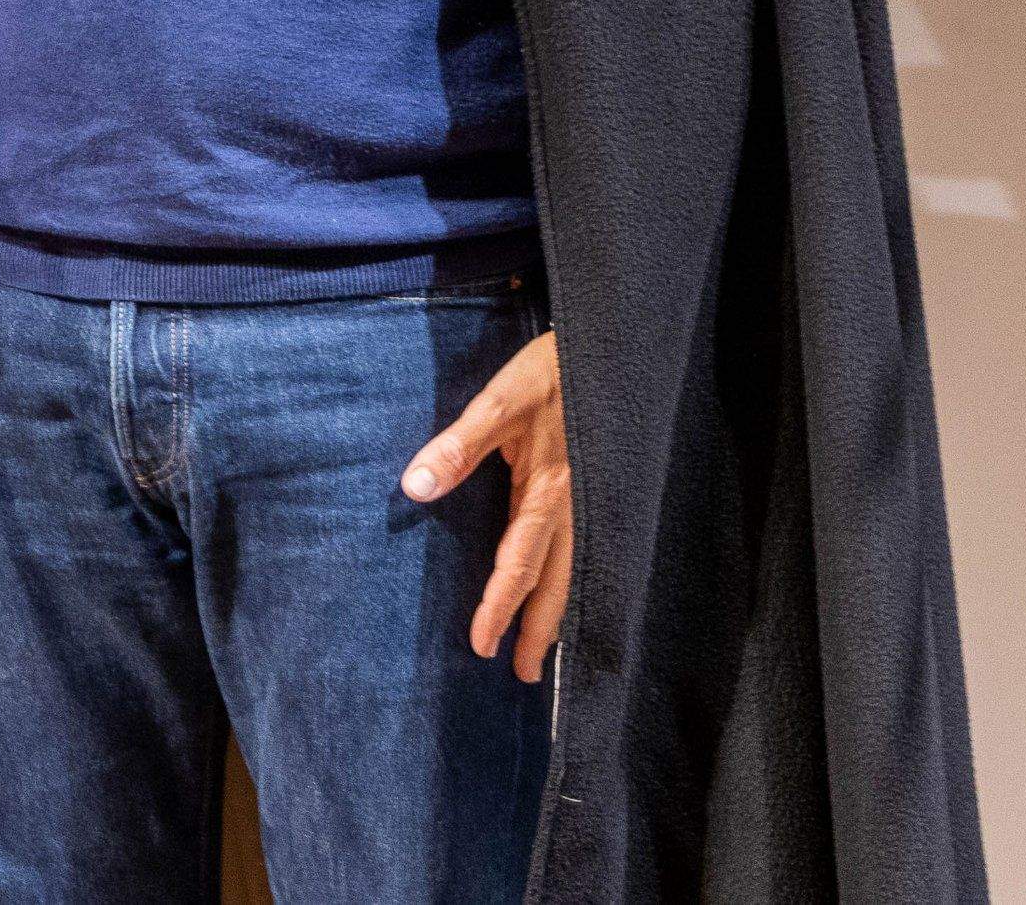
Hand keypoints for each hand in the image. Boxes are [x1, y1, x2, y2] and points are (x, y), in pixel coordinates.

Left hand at [403, 329, 570, 682]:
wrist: (612, 349)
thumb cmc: (549, 373)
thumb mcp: (498, 401)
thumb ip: (457, 446)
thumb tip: (413, 487)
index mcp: (549, 494)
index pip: (519, 565)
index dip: (501, 607)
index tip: (484, 646)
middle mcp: (577, 508)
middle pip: (557, 585)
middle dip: (539, 632)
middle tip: (523, 677)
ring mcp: (594, 503)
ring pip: (578, 572)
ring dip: (559, 613)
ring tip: (546, 653)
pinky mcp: (601, 492)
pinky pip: (589, 551)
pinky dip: (577, 582)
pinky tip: (571, 594)